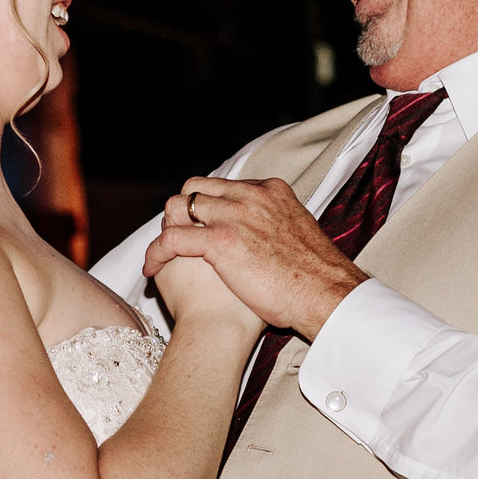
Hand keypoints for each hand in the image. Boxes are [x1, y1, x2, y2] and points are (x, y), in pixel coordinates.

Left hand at [143, 176, 367, 338]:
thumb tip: (266, 234)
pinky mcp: (220, 241)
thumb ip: (276, 225)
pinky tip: (152, 268)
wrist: (325, 293)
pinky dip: (157, 253)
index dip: (206, 206)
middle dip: (182, 212)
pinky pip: (171, 239)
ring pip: (178, 207)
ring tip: (161, 252)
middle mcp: (249, 195)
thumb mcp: (298, 233)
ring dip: (166, 228)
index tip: (201, 224)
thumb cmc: (316, 276)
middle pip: (195, 189)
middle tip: (177, 236)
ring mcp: (234, 216)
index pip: (222, 185)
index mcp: (269, 190)